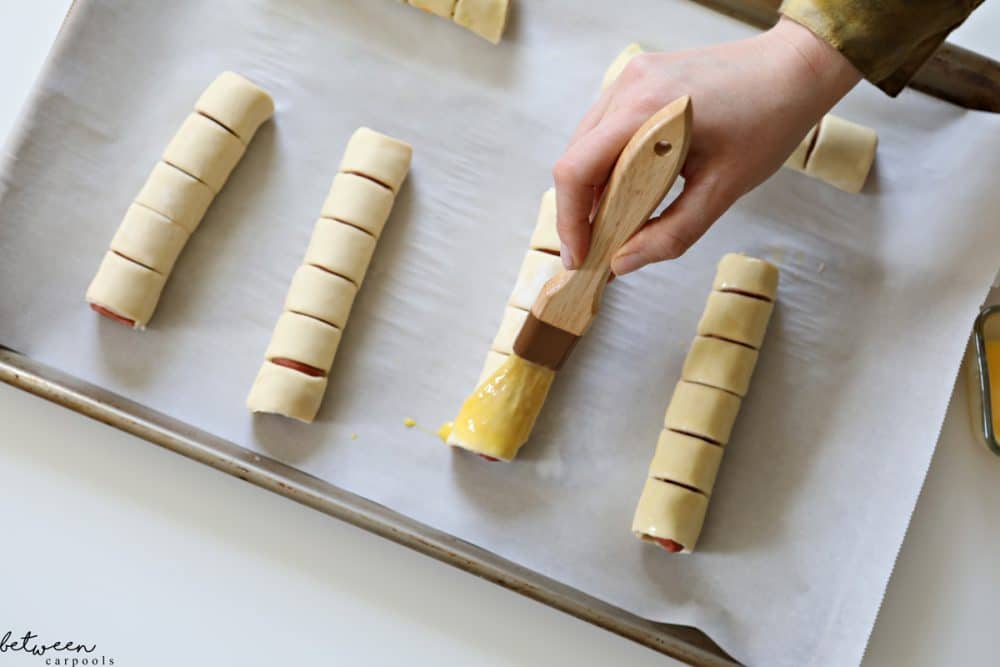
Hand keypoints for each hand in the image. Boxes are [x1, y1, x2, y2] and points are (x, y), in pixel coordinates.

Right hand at [553, 17, 860, 274]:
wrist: (794, 70)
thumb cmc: (768, 124)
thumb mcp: (723, 190)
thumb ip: (671, 234)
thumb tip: (622, 263)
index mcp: (646, 111)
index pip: (576, 171)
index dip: (569, 220)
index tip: (579, 257)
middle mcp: (629, 86)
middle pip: (574, 158)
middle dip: (578, 209)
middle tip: (594, 248)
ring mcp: (631, 76)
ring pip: (585, 142)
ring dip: (590, 185)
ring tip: (611, 222)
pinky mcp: (639, 76)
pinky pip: (605, 126)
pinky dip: (606, 161)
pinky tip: (626, 185)